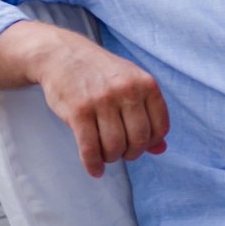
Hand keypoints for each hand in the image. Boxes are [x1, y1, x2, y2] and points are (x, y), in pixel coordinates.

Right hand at [25, 21, 168, 177]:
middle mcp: (127, 91)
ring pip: (114, 146)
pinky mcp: (78, 111)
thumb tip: (161, 149)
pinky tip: (94, 170)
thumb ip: (148, 114)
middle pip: (138, 140)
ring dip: (111, 157)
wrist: (63, 55)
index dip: (151, 143)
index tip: (139, 144)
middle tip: (121, 152)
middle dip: (131, 153)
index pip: (160, 127)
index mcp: (146, 84)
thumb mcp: (131, 84)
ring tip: (106, 155)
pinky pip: (90, 148)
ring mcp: (102, 101)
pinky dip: (93, 164)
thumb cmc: (101, 73)